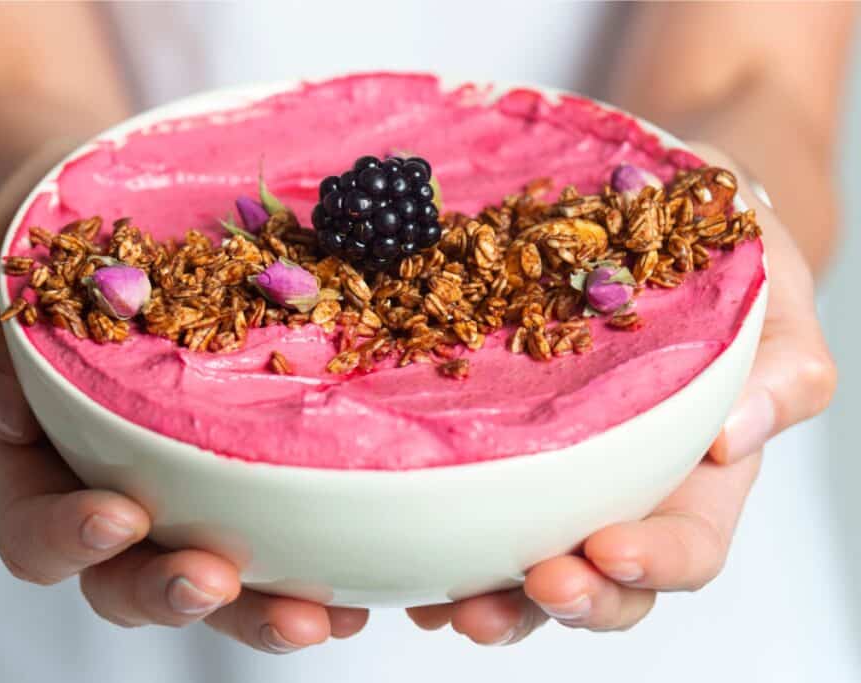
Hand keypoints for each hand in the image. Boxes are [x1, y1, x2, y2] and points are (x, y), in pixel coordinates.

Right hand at [0, 143, 367, 651]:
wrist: (114, 204)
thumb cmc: (43, 238)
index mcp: (44, 459)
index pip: (39, 531)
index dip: (70, 540)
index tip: (120, 514)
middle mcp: (121, 486)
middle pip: (135, 579)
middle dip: (175, 593)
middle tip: (218, 582)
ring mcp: (196, 483)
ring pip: (223, 575)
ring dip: (264, 607)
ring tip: (323, 616)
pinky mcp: (262, 460)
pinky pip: (294, 525)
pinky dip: (328, 560)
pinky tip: (369, 574)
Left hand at [406, 144, 836, 643]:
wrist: (646, 208)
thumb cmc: (716, 256)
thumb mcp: (768, 294)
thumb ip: (782, 366)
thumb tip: (734, 436)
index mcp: (692, 466)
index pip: (686, 542)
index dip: (655, 563)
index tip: (611, 549)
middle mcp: (616, 484)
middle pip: (601, 577)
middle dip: (570, 597)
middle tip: (536, 583)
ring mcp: (547, 471)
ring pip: (524, 563)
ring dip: (494, 597)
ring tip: (454, 605)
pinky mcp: (489, 443)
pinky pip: (461, 508)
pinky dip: (436, 549)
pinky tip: (410, 565)